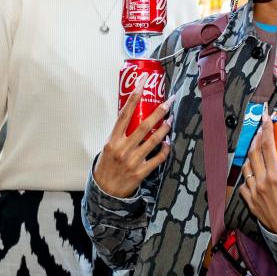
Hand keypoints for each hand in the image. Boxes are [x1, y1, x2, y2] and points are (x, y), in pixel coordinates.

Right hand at [91, 77, 171, 198]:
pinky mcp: (141, 172)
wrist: (105, 191)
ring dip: (164, 129)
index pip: (124, 114)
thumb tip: (133, 117)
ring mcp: (133, 161)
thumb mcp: (107, 147)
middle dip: (158, 111)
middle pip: (144, 126)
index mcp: (113, 140)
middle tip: (169, 101)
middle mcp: (123, 149)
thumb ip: (120, 134)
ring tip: (171, 120)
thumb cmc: (107, 166)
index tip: (141, 83)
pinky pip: (157, 158)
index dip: (134, 97)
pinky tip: (168, 142)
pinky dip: (164, 149)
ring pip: (153, 141)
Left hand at [239, 112, 276, 236]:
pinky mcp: (251, 203)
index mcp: (276, 176)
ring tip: (256, 152)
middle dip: (256, 139)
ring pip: (246, 168)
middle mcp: (261, 182)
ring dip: (250, 158)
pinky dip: (248, 178)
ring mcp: (254, 193)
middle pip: (254, 153)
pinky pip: (244, 186)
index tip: (266, 117)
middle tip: (261, 132)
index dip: (266, 129)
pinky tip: (253, 177)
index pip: (267, 146)